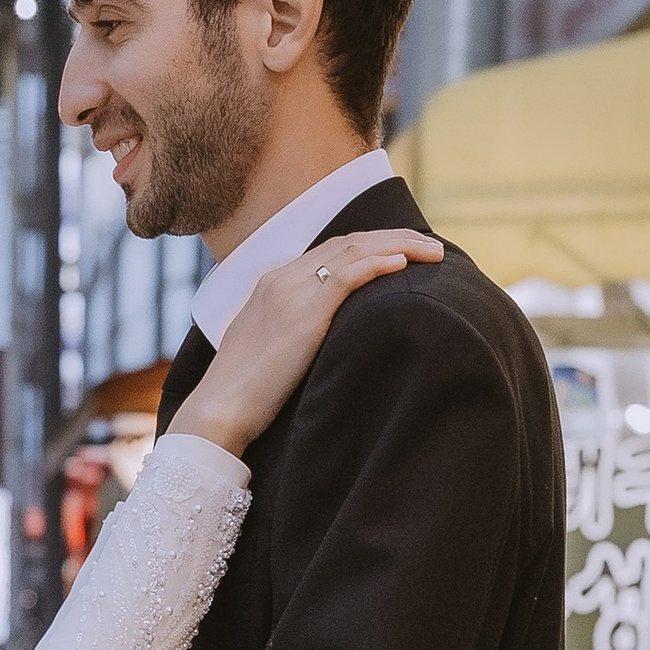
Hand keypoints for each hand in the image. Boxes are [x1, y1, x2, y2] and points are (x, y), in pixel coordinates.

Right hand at [172, 229, 441, 453]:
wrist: (218, 411)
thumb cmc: (241, 394)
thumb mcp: (267, 351)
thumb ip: (292, 333)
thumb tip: (318, 343)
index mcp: (271, 283)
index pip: (330, 251)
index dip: (371, 245)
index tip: (403, 250)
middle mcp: (281, 278)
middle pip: (347, 242)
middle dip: (393, 238)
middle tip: (429, 244)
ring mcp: (291, 291)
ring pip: (354, 251)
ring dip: (398, 246)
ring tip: (431, 251)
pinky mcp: (304, 313)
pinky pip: (349, 275)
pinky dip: (379, 264)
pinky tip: (404, 263)